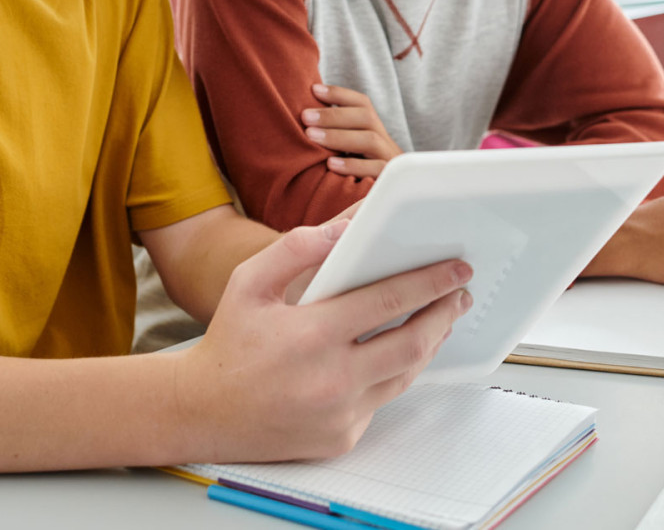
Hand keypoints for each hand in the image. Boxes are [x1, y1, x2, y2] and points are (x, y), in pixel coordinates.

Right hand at [175, 220, 472, 461]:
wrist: (203, 412)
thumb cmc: (229, 342)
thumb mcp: (250, 281)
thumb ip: (297, 248)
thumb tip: (346, 227)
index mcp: (312, 334)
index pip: (390, 300)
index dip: (430, 281)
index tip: (455, 268)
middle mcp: (332, 379)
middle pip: (413, 342)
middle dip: (444, 312)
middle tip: (460, 292)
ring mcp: (340, 414)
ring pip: (405, 374)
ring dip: (430, 342)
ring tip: (440, 317)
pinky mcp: (342, 437)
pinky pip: (382, 400)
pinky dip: (395, 373)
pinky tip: (399, 352)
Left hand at [301, 83, 402, 177]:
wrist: (392, 199)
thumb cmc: (360, 173)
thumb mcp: (351, 150)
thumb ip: (336, 133)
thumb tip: (305, 114)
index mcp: (375, 130)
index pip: (362, 103)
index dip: (339, 94)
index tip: (314, 90)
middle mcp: (385, 140)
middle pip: (366, 117)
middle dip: (333, 115)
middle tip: (305, 117)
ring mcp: (389, 159)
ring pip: (370, 140)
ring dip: (338, 136)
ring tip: (311, 136)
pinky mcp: (388, 180)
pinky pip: (375, 169)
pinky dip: (352, 165)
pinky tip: (330, 164)